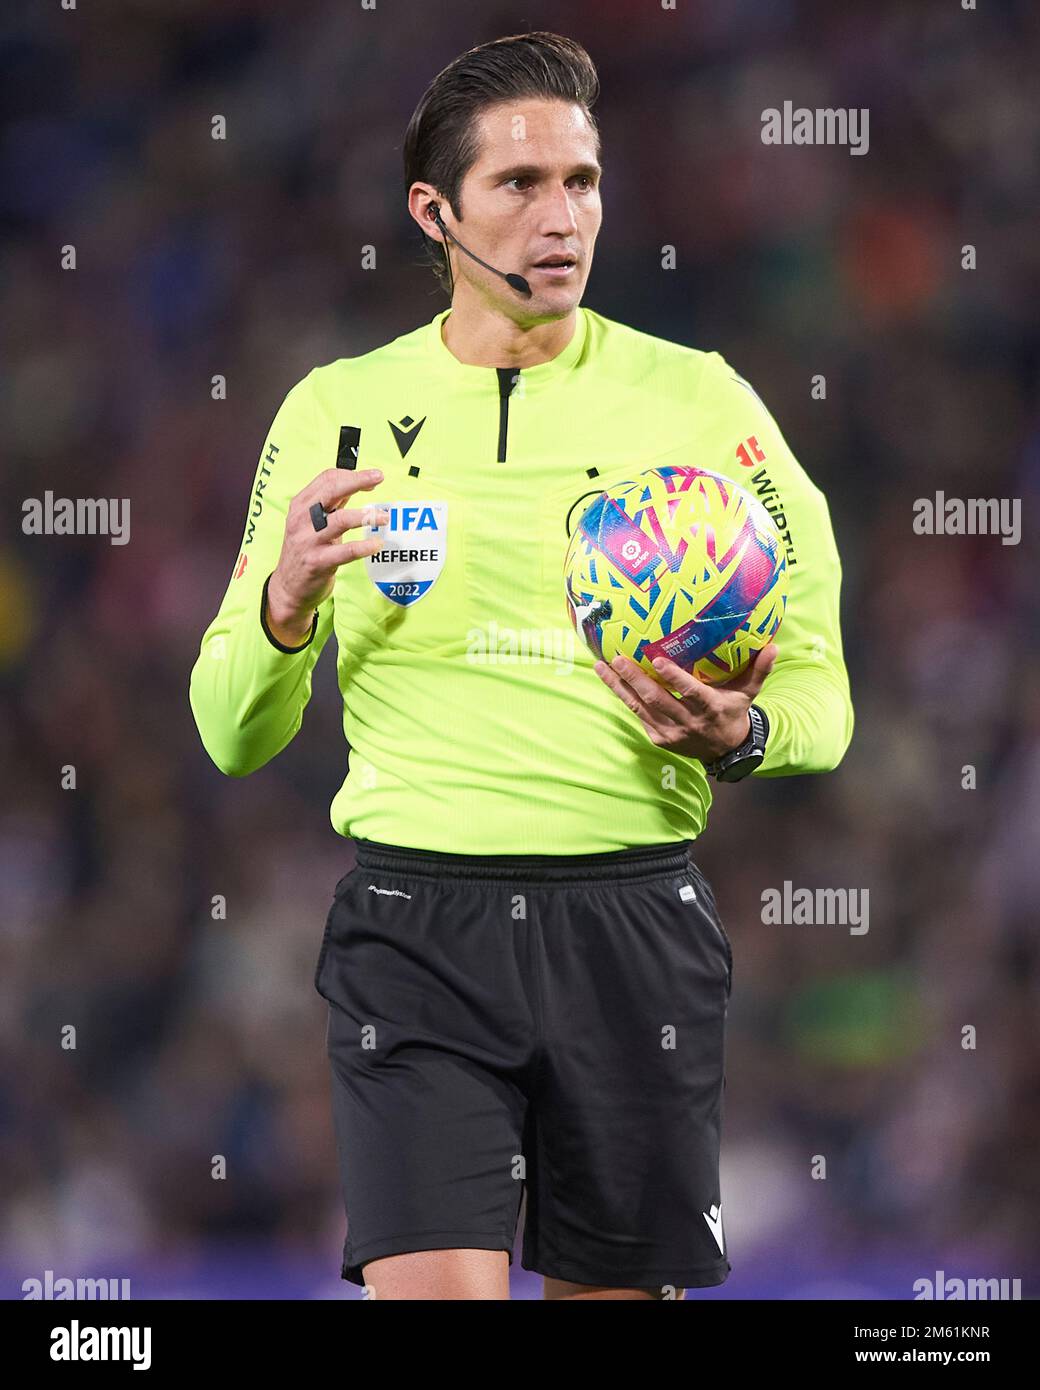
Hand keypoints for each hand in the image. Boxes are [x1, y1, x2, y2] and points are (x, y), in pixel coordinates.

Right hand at [267, 468, 388, 634]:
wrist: (288, 588)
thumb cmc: (306, 551)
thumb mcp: (313, 522)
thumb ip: (333, 504)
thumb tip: (358, 483)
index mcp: (301, 505)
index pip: (327, 479)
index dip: (352, 475)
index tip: (372, 478)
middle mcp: (302, 520)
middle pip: (331, 491)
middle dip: (357, 480)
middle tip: (379, 477)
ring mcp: (308, 541)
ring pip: (340, 520)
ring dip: (366, 516)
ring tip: (384, 517)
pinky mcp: (318, 562)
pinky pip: (346, 551)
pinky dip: (365, 547)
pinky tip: (377, 544)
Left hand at [593, 643, 777, 761]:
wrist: (725, 751)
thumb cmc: (734, 712)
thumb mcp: (749, 693)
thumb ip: (759, 670)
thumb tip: (774, 646)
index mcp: (709, 708)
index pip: (689, 692)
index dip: (674, 678)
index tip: (657, 660)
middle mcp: (687, 722)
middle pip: (656, 699)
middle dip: (635, 679)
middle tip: (617, 658)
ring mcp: (670, 733)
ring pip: (640, 707)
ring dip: (619, 686)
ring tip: (601, 665)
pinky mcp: (658, 738)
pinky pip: (637, 714)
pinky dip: (622, 696)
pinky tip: (608, 678)